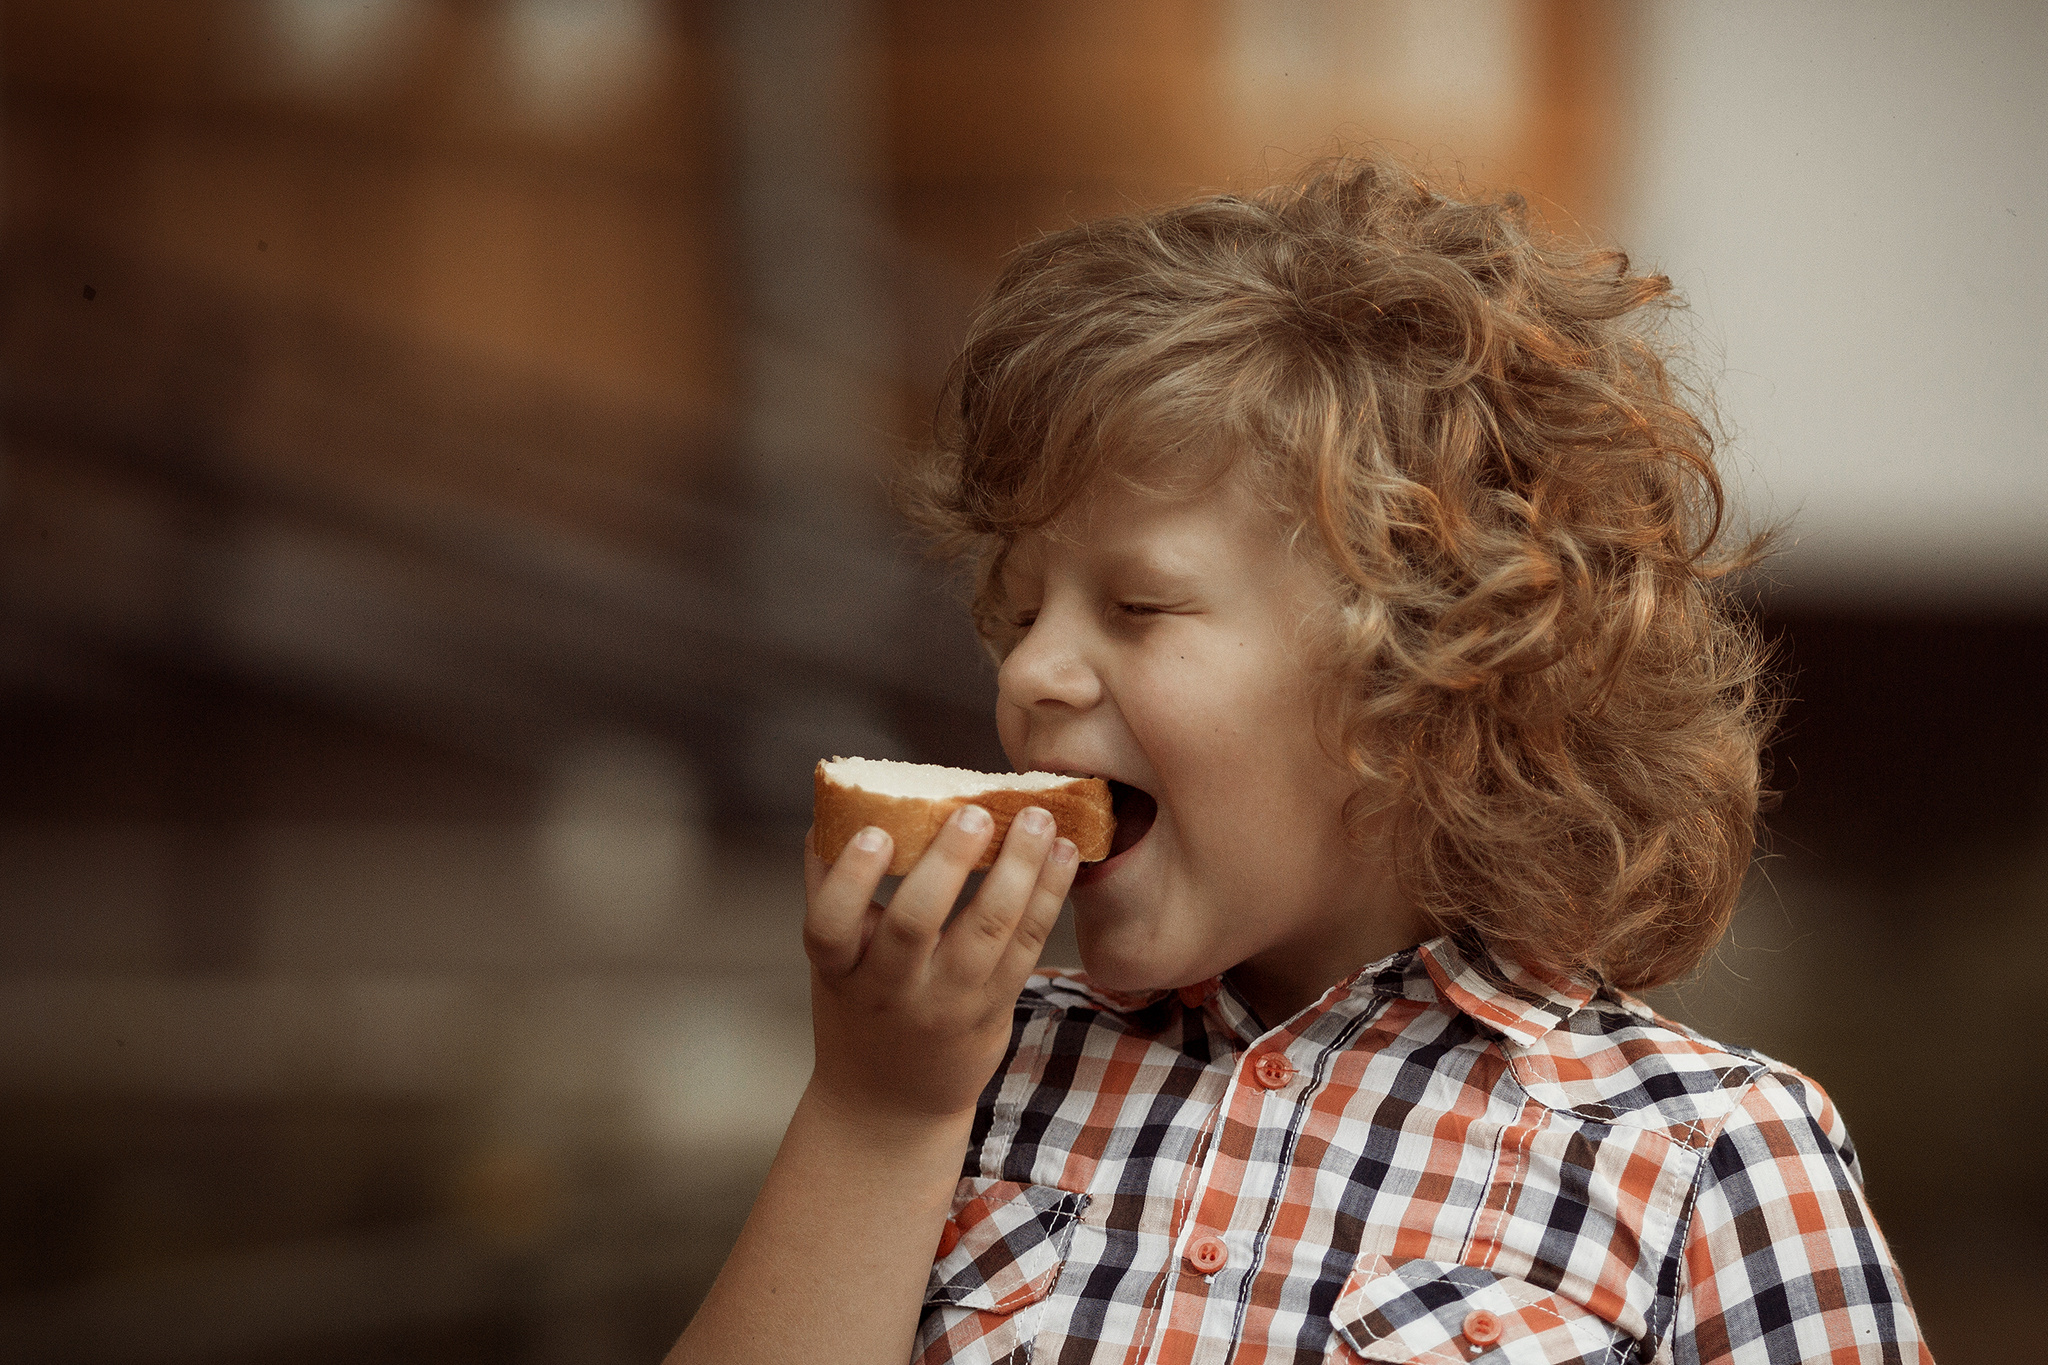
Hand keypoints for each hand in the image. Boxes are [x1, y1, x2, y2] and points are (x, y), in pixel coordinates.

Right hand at [801, 805, 1077, 1125]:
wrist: (890, 1104)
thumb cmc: (858, 1009)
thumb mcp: (831, 962)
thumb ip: (831, 890)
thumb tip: (835, 807)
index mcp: (840, 970)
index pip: (830, 925)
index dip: (851, 879)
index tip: (876, 832)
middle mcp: (890, 990)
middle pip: (914, 925)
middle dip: (948, 864)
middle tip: (976, 814)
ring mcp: (947, 1003)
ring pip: (987, 933)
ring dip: (1019, 871)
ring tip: (1040, 820)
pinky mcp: (993, 1007)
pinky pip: (1026, 946)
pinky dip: (1048, 896)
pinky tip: (1063, 854)